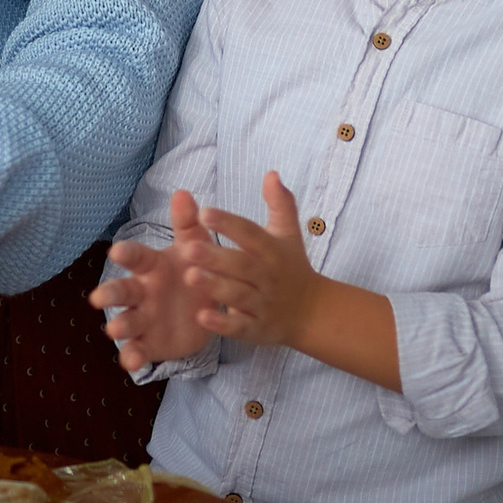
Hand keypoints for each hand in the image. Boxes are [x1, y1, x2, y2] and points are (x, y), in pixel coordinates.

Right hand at [90, 188, 217, 371]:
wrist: (208, 308)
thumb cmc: (195, 270)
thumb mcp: (195, 247)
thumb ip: (188, 224)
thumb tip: (184, 193)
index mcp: (151, 266)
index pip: (136, 257)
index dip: (126, 254)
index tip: (116, 252)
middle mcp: (142, 292)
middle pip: (121, 291)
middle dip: (109, 294)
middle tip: (98, 299)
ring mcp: (144, 319)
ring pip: (126, 321)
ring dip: (119, 325)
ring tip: (114, 331)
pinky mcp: (151, 343)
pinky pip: (139, 350)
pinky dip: (133, 357)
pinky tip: (131, 363)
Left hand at [183, 171, 323, 350]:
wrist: (313, 312)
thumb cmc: (292, 266)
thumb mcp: (288, 233)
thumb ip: (280, 204)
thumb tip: (271, 173)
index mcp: (272, 251)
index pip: (250, 234)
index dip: (229, 223)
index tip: (205, 212)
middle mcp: (268, 277)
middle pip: (242, 266)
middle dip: (216, 258)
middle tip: (189, 248)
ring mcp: (263, 304)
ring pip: (238, 296)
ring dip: (215, 288)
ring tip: (190, 276)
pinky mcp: (258, 329)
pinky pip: (240, 328)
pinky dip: (222, 325)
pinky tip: (202, 318)